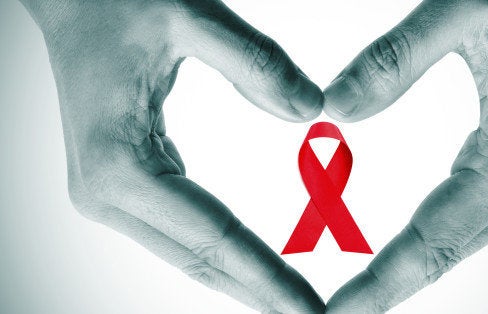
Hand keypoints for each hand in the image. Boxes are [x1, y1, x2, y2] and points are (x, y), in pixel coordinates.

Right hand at [20, 0, 323, 311]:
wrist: (69, 5)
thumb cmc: (117, 5)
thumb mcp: (190, 15)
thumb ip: (255, 61)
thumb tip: (313, 110)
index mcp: (118, 162)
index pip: (211, 236)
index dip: (266, 279)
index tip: (311, 313)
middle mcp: (107, 192)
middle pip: (199, 259)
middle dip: (259, 294)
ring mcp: (111, 195)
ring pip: (190, 253)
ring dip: (243, 281)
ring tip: (294, 307)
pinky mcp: (124, 187)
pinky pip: (184, 233)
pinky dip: (224, 255)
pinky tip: (257, 271)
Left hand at [324, 0, 487, 311]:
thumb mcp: (461, 7)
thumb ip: (395, 58)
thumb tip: (334, 110)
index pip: (432, 238)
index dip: (380, 284)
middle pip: (442, 256)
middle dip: (383, 292)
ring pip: (452, 247)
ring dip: (400, 277)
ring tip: (349, 304)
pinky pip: (460, 225)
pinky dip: (421, 249)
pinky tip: (390, 262)